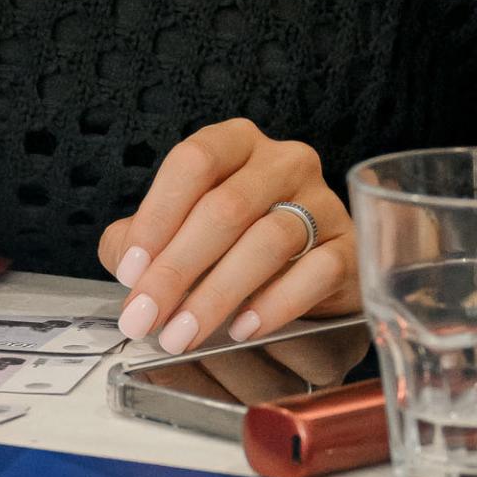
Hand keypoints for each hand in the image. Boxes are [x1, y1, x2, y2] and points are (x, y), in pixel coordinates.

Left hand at [99, 121, 357, 354]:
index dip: (158, 216)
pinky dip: (276, 303)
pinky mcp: (349, 246)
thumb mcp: (178, 231)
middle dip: (178, 268)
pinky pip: (316, 270)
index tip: (130, 270)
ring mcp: (322, 200)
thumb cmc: (233, 242)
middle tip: (146, 317)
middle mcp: (283, 162)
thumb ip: (138, 240)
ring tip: (184, 333)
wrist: (308, 270)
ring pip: (270, 240)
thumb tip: (127, 266)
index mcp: (236, 143)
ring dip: (218, 294)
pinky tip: (243, 328)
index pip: (194, 161)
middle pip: (227, 207)